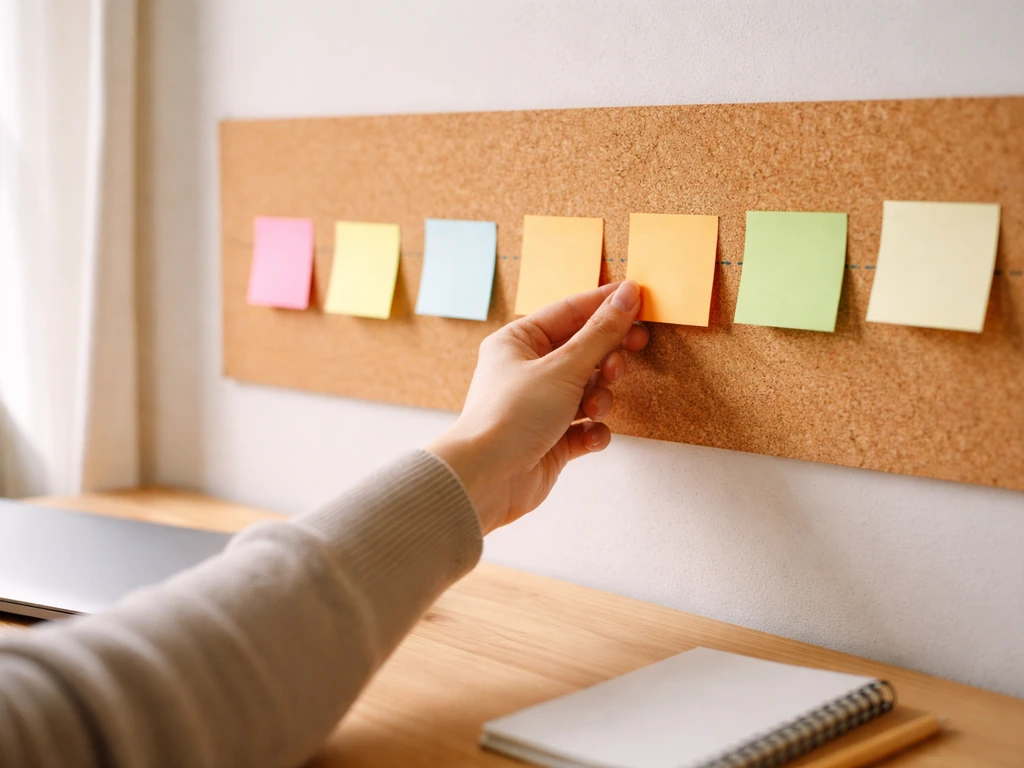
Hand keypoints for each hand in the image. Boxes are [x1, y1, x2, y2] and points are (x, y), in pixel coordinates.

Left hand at [427, 281, 648, 533]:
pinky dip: (593, 430)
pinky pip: (586, 426)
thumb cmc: (510, 416)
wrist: (487, 479)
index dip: (606, 305)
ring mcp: (540, 407)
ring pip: (589, 389)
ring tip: (593, 406)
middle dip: (608, 355)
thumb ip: (601, 333)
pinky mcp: (551, 440)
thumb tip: (627, 296)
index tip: (641, 299)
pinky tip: (589, 434)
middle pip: (583, 350)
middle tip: (632, 348)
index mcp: (518, 342)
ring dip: (600, 396)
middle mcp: (527, 371)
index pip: (570, 312)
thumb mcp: (563, 367)